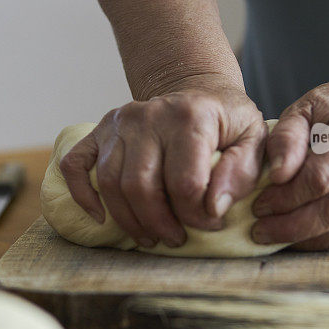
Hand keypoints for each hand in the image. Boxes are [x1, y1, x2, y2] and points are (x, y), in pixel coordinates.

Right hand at [60, 76, 266, 248]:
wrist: (197, 89)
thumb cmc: (227, 120)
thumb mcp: (253, 139)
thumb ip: (241, 173)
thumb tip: (213, 208)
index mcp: (189, 117)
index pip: (184, 182)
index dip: (196, 215)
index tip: (210, 224)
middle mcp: (148, 115)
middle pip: (140, 185)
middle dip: (158, 223)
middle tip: (175, 239)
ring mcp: (119, 122)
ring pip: (109, 182)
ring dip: (128, 220)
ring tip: (149, 236)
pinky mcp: (100, 130)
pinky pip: (75, 164)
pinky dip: (82, 194)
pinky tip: (100, 217)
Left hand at [251, 77, 328, 249]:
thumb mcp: (303, 110)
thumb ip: (286, 137)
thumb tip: (278, 174)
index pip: (320, 176)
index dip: (286, 196)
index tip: (259, 204)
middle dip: (292, 224)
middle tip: (261, 228)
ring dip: (308, 238)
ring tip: (277, 235)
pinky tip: (304, 235)